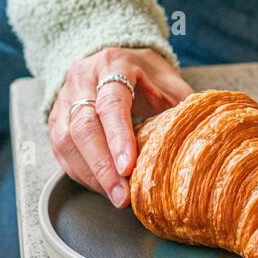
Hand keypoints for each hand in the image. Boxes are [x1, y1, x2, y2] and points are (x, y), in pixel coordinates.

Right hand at [49, 47, 191, 205]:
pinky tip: (102, 188)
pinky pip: (61, 151)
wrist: (113, 60)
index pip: (111, 102)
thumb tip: (202, 139)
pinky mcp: (55, 119)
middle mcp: (82, 78)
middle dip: (103, 167)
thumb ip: (181, 106)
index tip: (128, 168)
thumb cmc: (146, 75)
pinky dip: (82, 174)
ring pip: (66, 141)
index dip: (118, 137)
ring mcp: (64, 99)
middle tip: (122, 196)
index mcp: (113, 64)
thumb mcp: (169, 82)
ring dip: (91, 175)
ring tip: (115, 197)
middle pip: (83, 126)